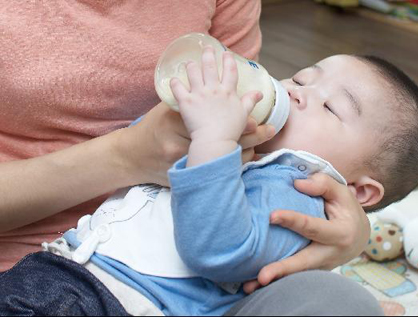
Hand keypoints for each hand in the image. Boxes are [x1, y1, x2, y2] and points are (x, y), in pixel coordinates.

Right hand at [115, 106, 273, 186]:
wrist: (132, 157)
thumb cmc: (151, 129)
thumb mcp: (167, 111)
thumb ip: (188, 101)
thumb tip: (214, 90)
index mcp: (182, 122)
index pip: (218, 121)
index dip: (239, 121)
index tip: (255, 119)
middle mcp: (186, 142)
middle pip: (227, 140)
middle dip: (251, 136)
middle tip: (270, 130)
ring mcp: (187, 161)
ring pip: (225, 158)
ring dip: (246, 153)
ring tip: (263, 149)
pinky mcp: (187, 174)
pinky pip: (217, 172)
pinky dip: (232, 166)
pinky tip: (245, 162)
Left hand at [169, 47, 261, 143]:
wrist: (215, 141)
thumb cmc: (231, 130)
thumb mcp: (244, 114)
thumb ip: (250, 101)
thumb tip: (259, 93)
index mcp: (228, 91)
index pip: (230, 70)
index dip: (228, 60)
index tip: (226, 53)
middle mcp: (213, 89)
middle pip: (210, 66)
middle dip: (208, 54)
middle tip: (206, 48)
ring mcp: (199, 94)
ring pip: (193, 72)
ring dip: (191, 66)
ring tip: (189, 63)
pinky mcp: (186, 102)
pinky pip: (177, 88)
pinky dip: (174, 83)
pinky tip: (173, 80)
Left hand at [243, 173, 369, 293]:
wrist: (359, 237)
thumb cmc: (347, 211)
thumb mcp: (342, 193)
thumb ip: (323, 184)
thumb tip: (297, 183)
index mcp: (340, 234)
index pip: (312, 227)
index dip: (292, 220)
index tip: (271, 216)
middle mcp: (330, 255)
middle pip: (304, 263)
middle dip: (282, 270)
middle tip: (262, 276)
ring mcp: (320, 267)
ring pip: (295, 276)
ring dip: (273, 282)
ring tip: (248, 287)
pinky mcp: (310, 272)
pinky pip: (291, 278)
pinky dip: (274, 283)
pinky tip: (251, 286)